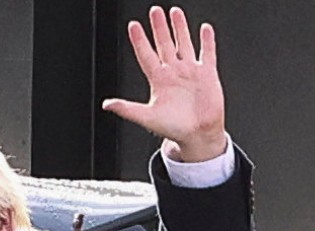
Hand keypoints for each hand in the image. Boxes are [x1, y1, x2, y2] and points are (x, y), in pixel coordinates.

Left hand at [102, 6, 225, 162]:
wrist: (197, 135)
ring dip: (179, 28)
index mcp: (158, 81)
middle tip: (154, 11)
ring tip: (174, 12)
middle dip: (159, 28)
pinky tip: (204, 29)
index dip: (139, 41)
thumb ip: (127, 109)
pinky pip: (207, 54)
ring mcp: (190, 72)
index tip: (133, 26)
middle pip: (164, 44)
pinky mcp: (207, 75)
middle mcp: (173, 73)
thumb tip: (107, 105)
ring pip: (183, 44)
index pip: (146, 55)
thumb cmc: (173, 128)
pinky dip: (207, 41)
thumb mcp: (146, 117)